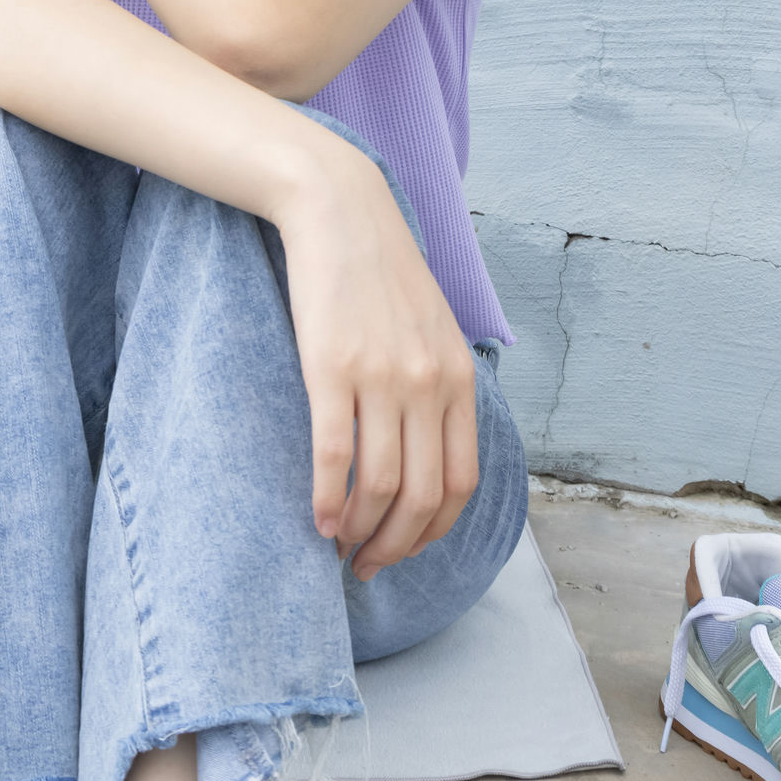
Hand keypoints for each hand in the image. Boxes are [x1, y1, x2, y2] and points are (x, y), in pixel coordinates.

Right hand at [275, 141, 480, 579]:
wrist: (341, 214)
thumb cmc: (381, 275)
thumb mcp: (433, 329)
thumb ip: (440, 385)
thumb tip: (431, 449)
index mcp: (458, 380)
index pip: (461, 482)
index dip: (435, 530)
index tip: (407, 548)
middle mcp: (428, 385)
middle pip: (421, 496)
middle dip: (397, 545)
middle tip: (369, 566)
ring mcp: (382, 379)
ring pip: (379, 487)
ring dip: (360, 533)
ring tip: (340, 549)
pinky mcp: (331, 370)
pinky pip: (335, 456)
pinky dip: (328, 501)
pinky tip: (319, 520)